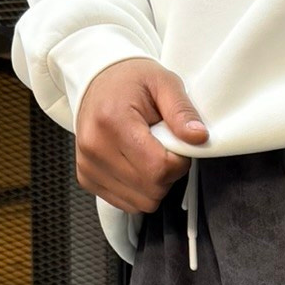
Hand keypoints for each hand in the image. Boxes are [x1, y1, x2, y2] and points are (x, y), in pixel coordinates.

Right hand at [74, 57, 207, 210]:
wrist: (98, 80)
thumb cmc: (132, 81)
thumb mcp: (164, 83)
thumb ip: (182, 111)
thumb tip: (199, 137)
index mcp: (112, 122)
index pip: (158, 168)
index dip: (179, 162)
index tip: (176, 143)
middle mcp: (95, 148)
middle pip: (151, 189)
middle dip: (167, 174)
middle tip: (162, 147)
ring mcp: (88, 166)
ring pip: (140, 203)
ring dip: (153, 185)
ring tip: (146, 154)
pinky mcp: (86, 178)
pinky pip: (125, 203)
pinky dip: (137, 190)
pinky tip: (134, 164)